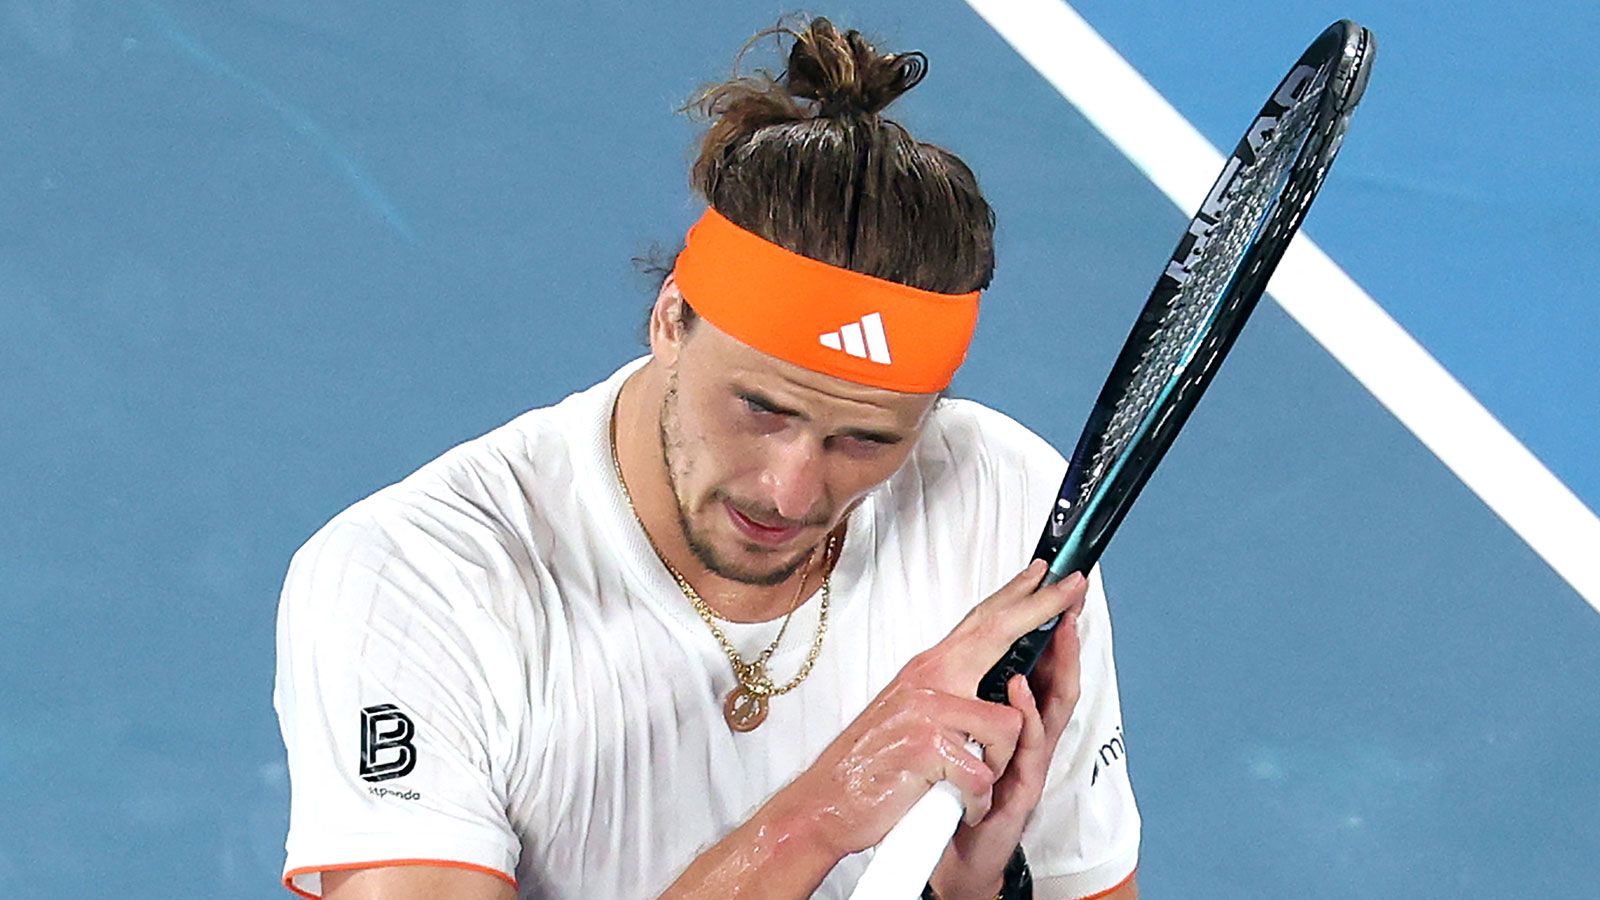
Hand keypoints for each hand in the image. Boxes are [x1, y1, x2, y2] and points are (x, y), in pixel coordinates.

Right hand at [772, 561, 1087, 861]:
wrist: (825, 803)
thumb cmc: (869, 765)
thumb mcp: (909, 712)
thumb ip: (946, 691)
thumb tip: (986, 681)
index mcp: (928, 671)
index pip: (980, 623)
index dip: (1015, 595)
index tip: (1045, 573)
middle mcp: (928, 679)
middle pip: (998, 631)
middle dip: (1042, 608)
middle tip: (1073, 587)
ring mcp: (928, 711)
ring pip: (1007, 725)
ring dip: (997, 766)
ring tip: (970, 784)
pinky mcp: (928, 748)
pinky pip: (983, 773)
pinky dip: (976, 801)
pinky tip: (959, 804)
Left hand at [929, 575, 1085, 898]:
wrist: (951, 851)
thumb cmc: (960, 796)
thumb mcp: (967, 735)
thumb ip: (978, 699)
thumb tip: (975, 654)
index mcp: (1013, 717)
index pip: (1035, 659)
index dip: (1044, 620)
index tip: (1051, 579)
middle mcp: (1028, 735)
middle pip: (1056, 674)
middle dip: (1064, 630)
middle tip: (1070, 590)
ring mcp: (1028, 762)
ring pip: (1052, 707)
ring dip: (1058, 664)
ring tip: (1059, 624)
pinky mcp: (1018, 790)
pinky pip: (1026, 746)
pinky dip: (1025, 714)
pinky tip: (1020, 686)